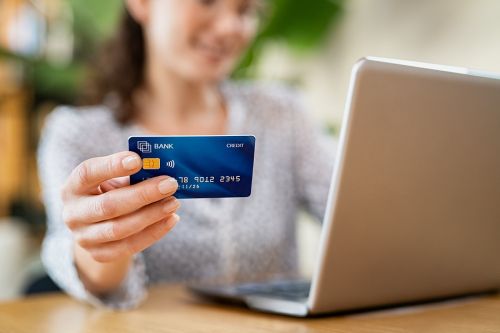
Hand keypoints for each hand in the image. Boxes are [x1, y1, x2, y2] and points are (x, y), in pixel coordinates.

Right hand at [62, 151, 179, 262]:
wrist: (97, 225)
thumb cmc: (110, 193)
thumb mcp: (112, 179)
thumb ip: (130, 173)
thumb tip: (160, 168)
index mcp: (74, 187)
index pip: (88, 173)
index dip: (112, 166)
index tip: (137, 160)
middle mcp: (73, 213)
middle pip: (109, 205)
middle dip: (143, 195)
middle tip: (170, 184)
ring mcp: (84, 237)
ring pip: (120, 229)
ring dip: (152, 215)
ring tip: (174, 202)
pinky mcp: (99, 254)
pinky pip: (129, 246)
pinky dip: (154, 233)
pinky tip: (171, 219)